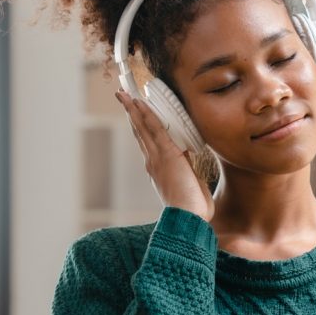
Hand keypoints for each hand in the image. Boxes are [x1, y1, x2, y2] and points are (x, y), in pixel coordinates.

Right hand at [115, 89, 214, 221]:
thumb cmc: (192, 209)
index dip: (141, 126)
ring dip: (134, 109)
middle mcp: (153, 162)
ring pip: (143, 128)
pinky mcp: (167, 155)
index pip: (147, 142)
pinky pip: (155, 130)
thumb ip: (189, 167)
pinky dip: (147, 115)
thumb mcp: (192, 182)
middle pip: (140, 132)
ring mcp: (157, 158)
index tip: (136, 113)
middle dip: (132, 114)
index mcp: (158, 169)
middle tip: (123, 97)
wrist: (188, 219)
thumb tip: (190, 153)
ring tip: (125, 95)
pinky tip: (140, 103)